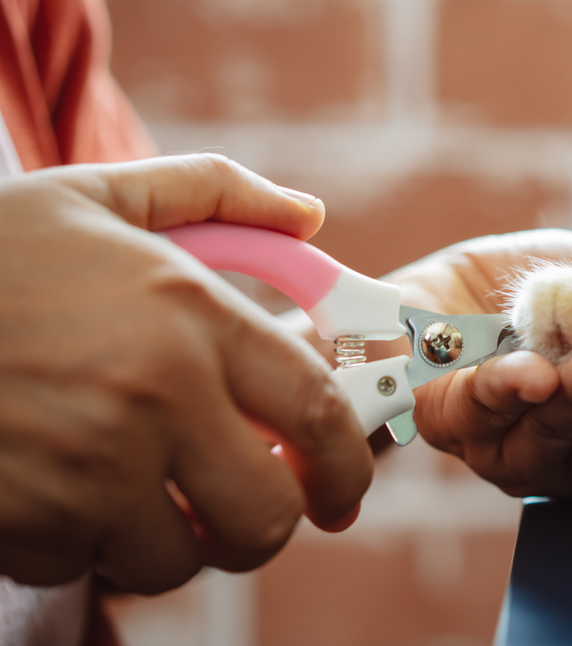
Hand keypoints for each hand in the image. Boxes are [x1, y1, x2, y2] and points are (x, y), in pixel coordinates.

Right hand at [0, 155, 371, 593]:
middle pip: (264, 515)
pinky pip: (86, 565)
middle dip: (267, 521)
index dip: (349, 460)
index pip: (317, 412)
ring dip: (175, 539)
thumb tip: (308, 215)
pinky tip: (68, 492)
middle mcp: (151, 398)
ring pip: (178, 559)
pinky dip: (87, 545)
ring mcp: (84, 469)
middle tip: (247, 501)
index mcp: (190, 317)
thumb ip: (220, 194)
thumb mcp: (104, 196)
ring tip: (147, 490)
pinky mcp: (21, 521)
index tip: (345, 481)